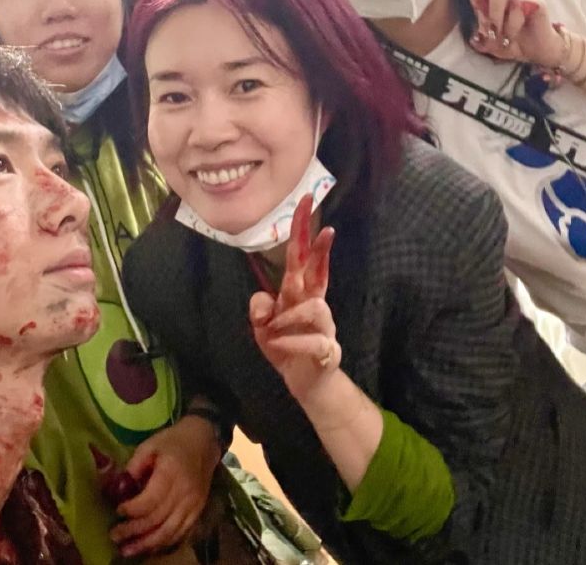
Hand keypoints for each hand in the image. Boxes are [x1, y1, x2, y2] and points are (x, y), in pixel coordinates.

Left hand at [109, 415, 220, 556]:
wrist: (203, 440)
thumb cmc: (173, 441)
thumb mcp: (150, 445)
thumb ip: (134, 466)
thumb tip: (118, 488)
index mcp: (171, 472)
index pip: (150, 500)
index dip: (132, 509)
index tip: (117, 510)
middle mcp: (184, 492)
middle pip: (157, 520)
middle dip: (133, 531)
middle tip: (114, 535)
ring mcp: (193, 504)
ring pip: (168, 532)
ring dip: (146, 544)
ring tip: (127, 550)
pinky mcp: (198, 511)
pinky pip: (180, 533)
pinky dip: (163, 543)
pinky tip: (148, 547)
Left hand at [249, 194, 339, 402]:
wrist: (306, 384)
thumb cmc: (285, 347)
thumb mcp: (262, 327)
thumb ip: (259, 309)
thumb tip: (264, 300)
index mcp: (297, 293)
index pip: (300, 256)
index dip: (302, 230)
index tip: (305, 201)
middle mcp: (313, 303)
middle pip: (318, 271)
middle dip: (321, 250)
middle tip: (326, 228)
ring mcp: (324, 326)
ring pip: (315, 307)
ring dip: (288, 317)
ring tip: (271, 330)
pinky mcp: (327, 350)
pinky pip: (312, 342)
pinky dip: (290, 343)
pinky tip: (276, 346)